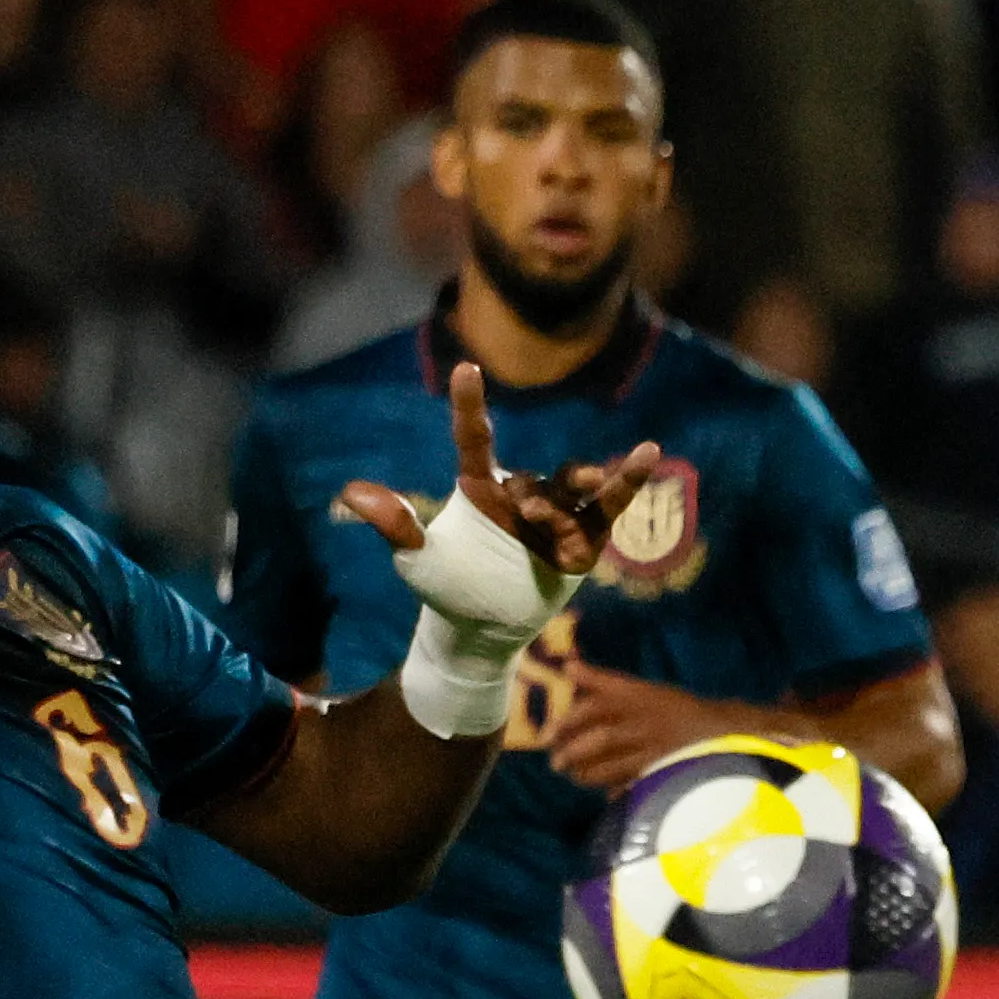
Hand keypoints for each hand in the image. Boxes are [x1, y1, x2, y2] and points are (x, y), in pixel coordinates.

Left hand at [339, 363, 661, 588]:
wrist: (482, 629)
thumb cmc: (445, 588)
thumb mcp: (415, 558)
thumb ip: (396, 523)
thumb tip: (350, 493)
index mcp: (479, 487)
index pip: (475, 438)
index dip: (470, 405)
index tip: (467, 369)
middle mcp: (520, 492)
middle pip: (533, 478)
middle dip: (535, 495)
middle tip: (529, 513)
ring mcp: (554, 514)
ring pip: (573, 489)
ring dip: (579, 486)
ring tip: (584, 493)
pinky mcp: (584, 539)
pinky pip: (607, 507)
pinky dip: (627, 481)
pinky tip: (648, 454)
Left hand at [540, 664, 735, 787]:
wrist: (720, 730)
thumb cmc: (674, 708)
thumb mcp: (641, 688)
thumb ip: (603, 681)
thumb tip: (568, 667)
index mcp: (637, 698)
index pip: (596, 707)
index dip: (569, 721)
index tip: (548, 734)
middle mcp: (644, 722)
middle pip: (602, 738)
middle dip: (574, 752)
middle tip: (556, 763)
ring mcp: (655, 750)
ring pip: (614, 765)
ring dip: (588, 774)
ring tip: (575, 777)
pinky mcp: (663, 772)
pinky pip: (635, 785)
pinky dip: (617, 791)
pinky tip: (606, 794)